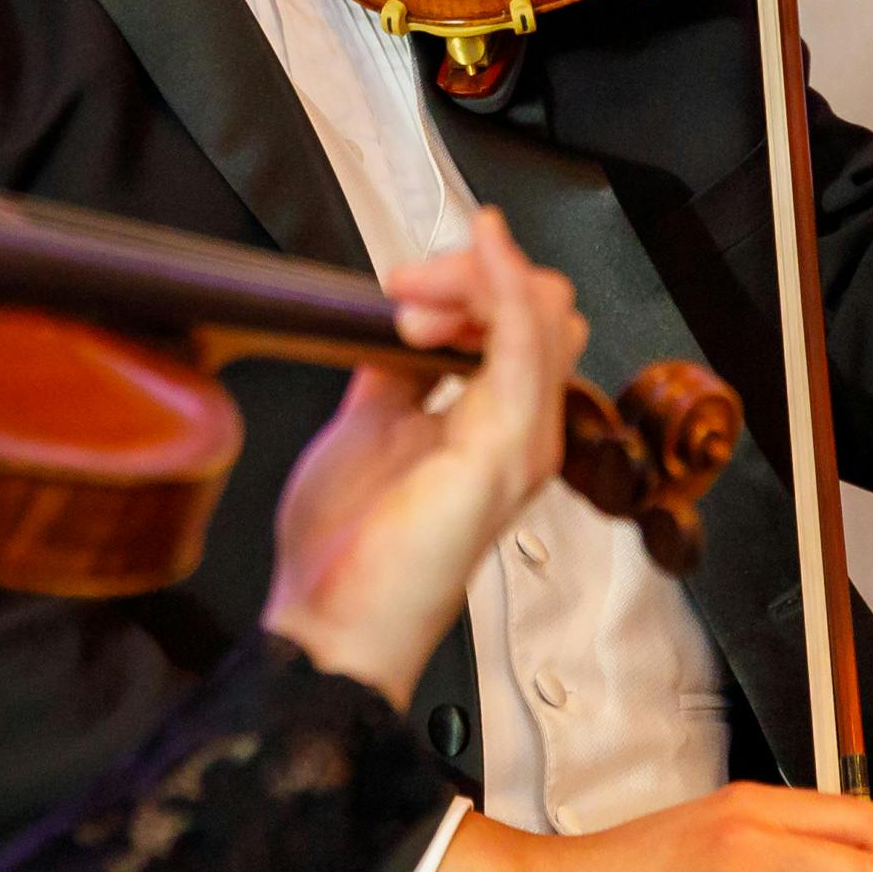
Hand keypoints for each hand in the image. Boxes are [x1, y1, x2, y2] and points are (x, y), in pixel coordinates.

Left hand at [261, 209, 584, 706]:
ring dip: (472, 279)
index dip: (463, 285)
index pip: (518, 320)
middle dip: (470, 274)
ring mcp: (520, 440)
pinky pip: (524, 343)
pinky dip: (504, 286)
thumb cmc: (348, 551)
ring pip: (541, 311)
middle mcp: (520, 430)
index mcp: (492, 424)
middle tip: (403, 296)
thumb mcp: (367, 425)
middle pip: (542, 306)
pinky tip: (484, 249)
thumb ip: (393, 370)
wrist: (330, 622)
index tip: (398, 294)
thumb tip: (397, 320)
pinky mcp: (503, 450)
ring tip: (411, 302)